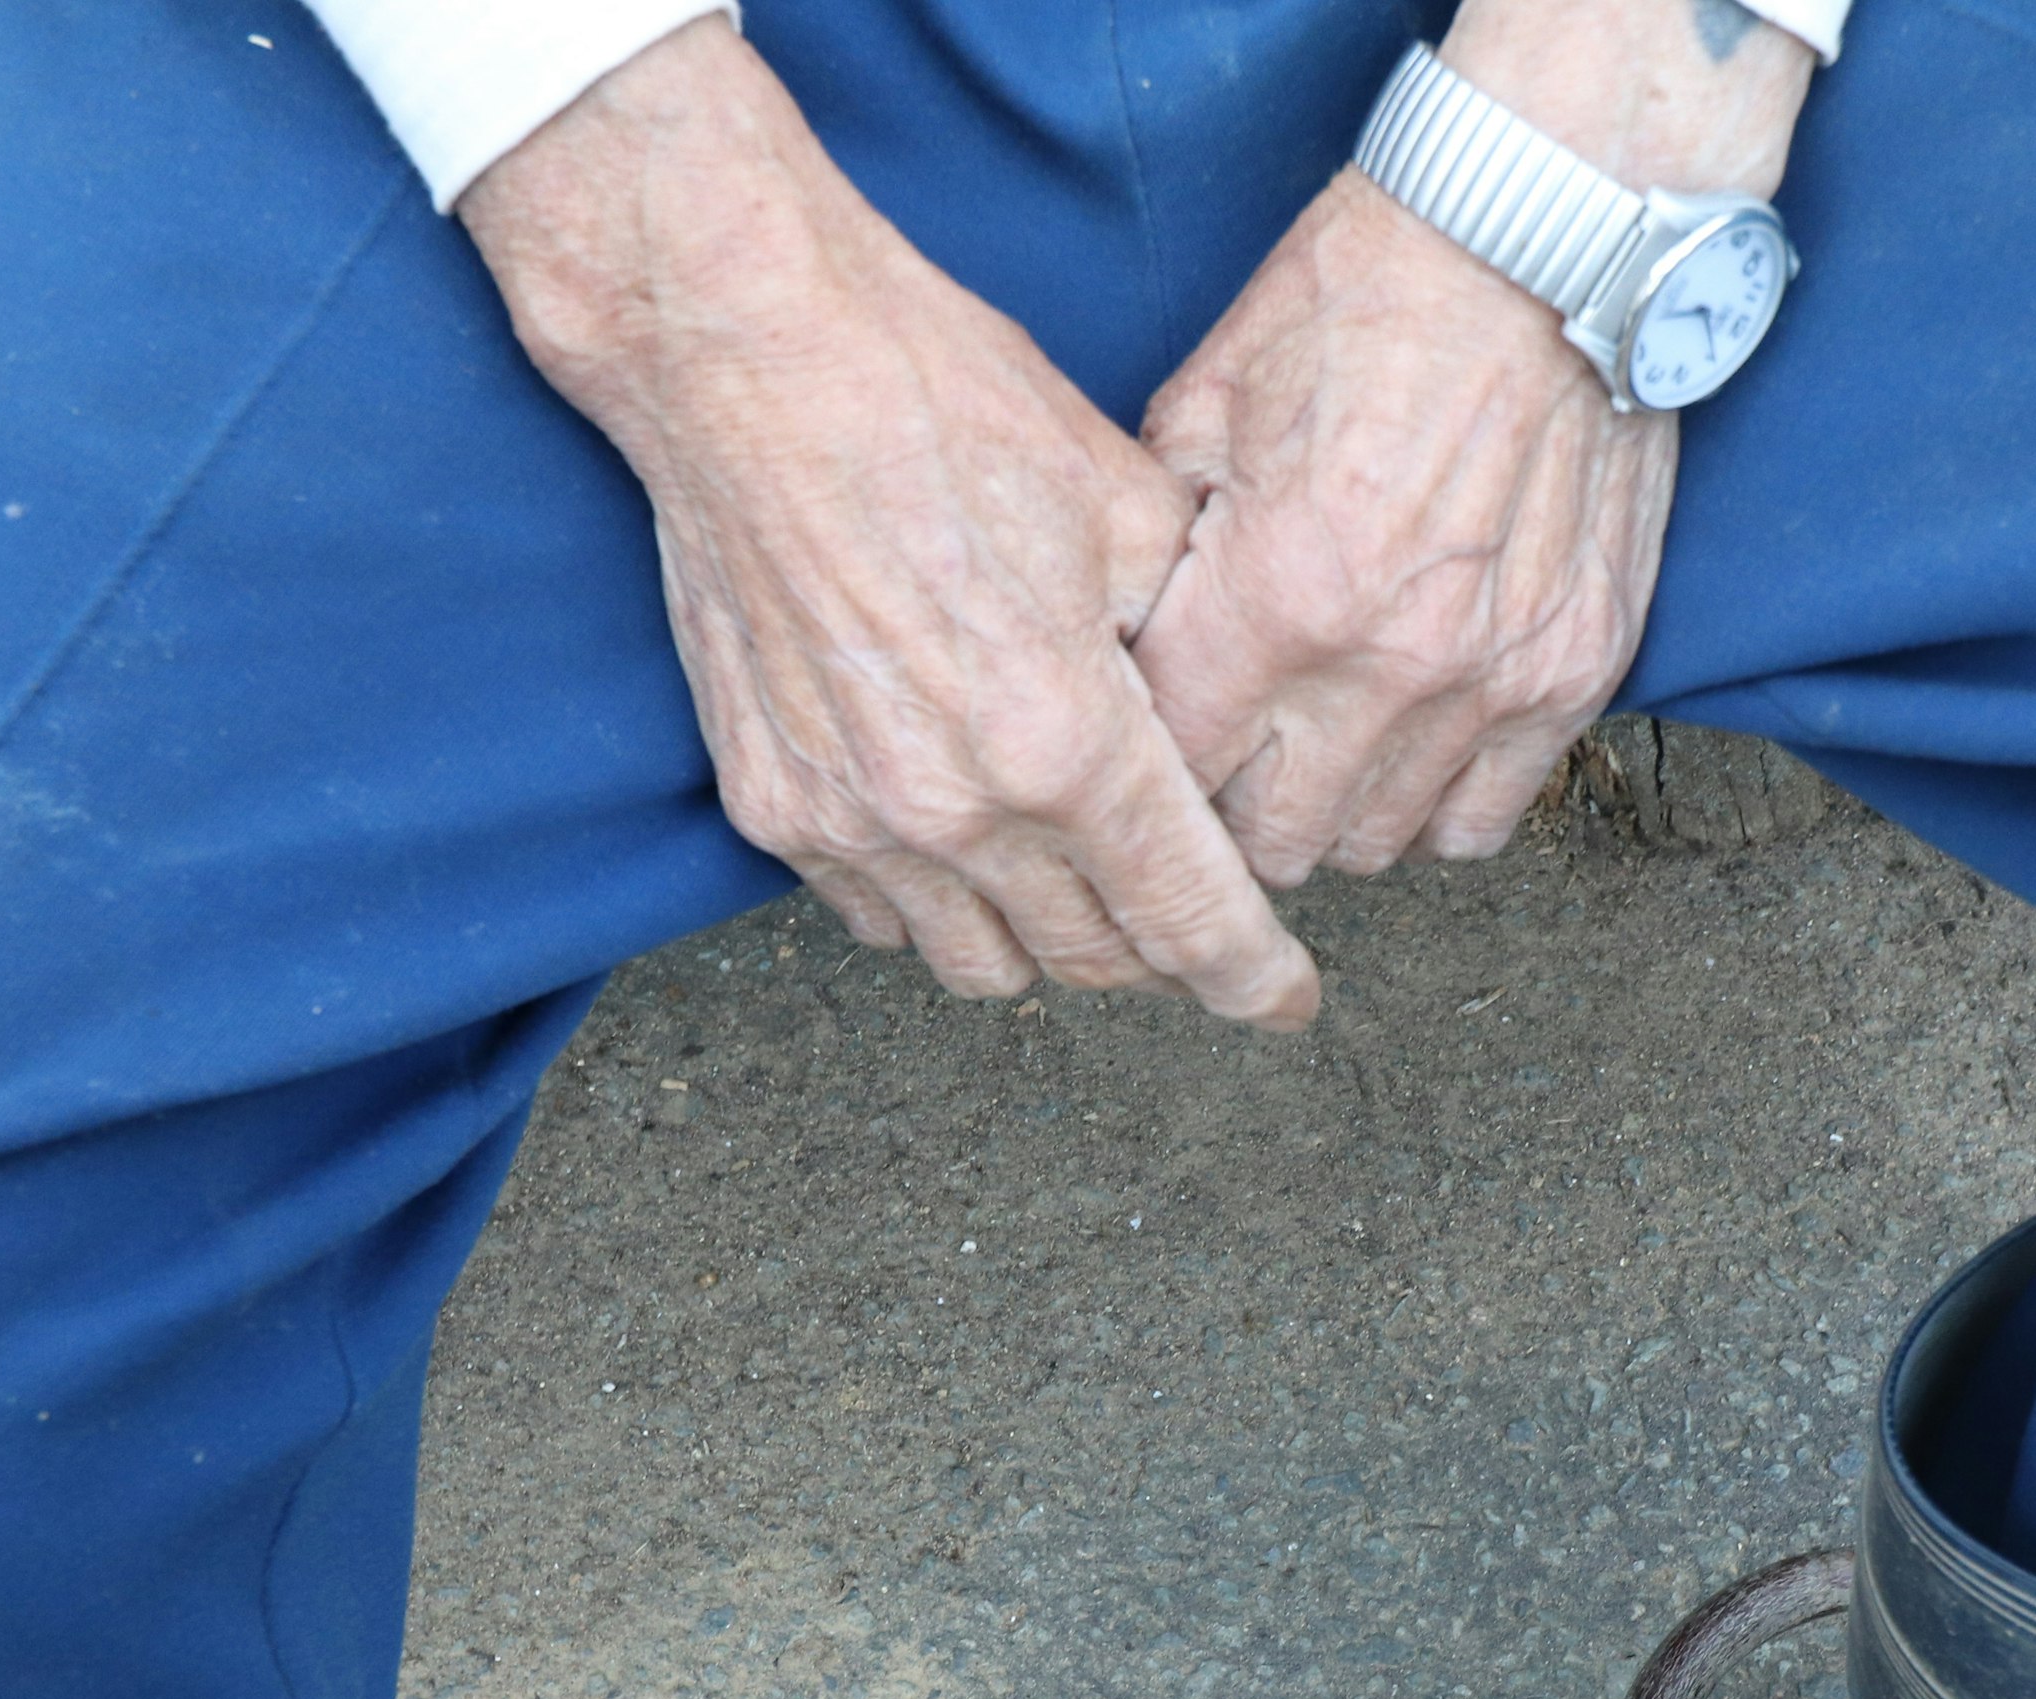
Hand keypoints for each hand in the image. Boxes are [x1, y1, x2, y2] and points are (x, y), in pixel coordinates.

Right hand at [461, 23, 1315, 1026]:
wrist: (749, 360)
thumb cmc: (941, 403)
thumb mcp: (1129, 512)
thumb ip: (1188, 652)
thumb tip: (1224, 731)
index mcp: (1068, 745)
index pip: (1189, 923)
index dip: (1253, 979)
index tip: (1286, 1001)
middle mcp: (957, 811)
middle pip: (1092, 960)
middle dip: (1161, 960)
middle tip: (1196, 929)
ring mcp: (853, 820)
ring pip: (982, 963)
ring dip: (1051, 946)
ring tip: (1088, 892)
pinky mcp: (774, 804)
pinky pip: (881, 916)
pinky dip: (944, 907)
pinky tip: (975, 846)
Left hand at [1130, 0, 1809, 885]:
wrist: (1542, 246)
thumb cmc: (1364, 299)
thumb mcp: (1207, 400)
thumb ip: (1163, 548)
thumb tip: (1125, 652)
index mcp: (1275, 595)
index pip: (1179, 773)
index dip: (1154, 765)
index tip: (1155, 739)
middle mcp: (1386, 662)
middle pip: (1274, 840)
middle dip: (1235, 811)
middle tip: (1232, 758)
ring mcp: (1492, 679)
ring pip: (1376, 845)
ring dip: (1334, 813)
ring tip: (1319, 756)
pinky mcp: (1573, 674)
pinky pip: (1484, 820)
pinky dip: (1434, 806)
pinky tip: (1408, 750)